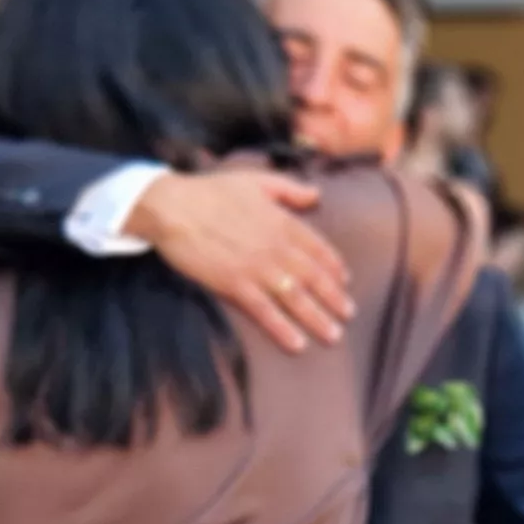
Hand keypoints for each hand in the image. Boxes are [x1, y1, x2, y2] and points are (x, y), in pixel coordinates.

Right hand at [129, 171, 353, 351]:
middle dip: (334, 299)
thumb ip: (290, 189)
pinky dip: (283, 329)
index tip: (345, 281)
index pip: (318, 249)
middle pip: (313, 278)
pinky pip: (265, 312)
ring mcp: (257, 268)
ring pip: (295, 298)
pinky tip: (297, 344)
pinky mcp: (235, 285)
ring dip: (317, 319)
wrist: (174, 207)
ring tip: (333, 335)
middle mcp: (276, 247)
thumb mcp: (256, 180)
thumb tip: (316, 194)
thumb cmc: (211, 191)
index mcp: (283, 222)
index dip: (334, 267)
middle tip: (349, 315)